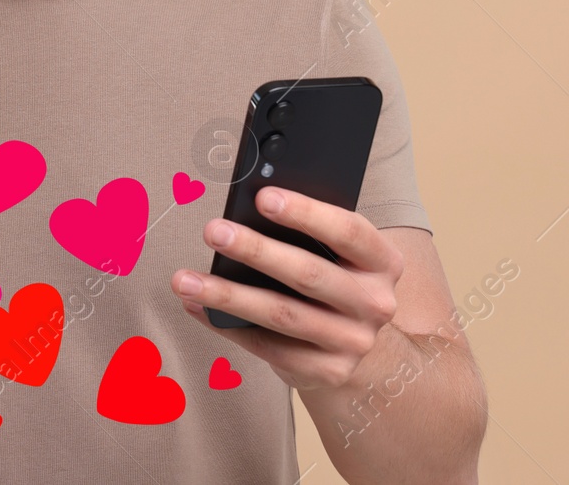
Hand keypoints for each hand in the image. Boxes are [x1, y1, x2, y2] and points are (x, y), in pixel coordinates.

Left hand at [170, 188, 405, 390]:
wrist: (359, 345)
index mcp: (383, 262)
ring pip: (282, 315)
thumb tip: (247, 209)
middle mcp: (376, 304)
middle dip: (256, 251)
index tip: (262, 196)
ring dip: (228, 295)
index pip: (349, 231)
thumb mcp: (340, 253)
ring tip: (185, 279)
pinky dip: (227, 325)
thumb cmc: (336, 279)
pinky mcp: (327, 371)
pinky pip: (268, 347)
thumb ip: (310, 233)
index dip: (306, 213)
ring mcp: (353, 343)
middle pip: (309, 275)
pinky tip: (197, 306)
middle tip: (213, 231)